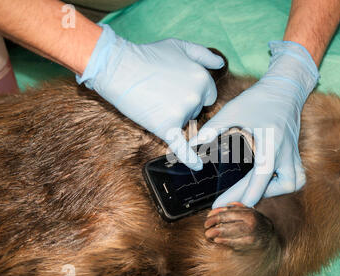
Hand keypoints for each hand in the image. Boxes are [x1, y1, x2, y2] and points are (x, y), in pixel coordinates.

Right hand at [76, 24, 223, 169]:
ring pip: (185, 122)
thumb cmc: (148, 55)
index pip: (207, 96)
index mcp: (202, 79)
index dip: (192, 92)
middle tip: (161, 90)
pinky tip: (197, 166)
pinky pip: (181, 147)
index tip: (176, 87)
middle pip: (196, 110)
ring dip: (173, 115)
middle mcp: (196, 97)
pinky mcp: (166, 127)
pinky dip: (190, 158)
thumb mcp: (179, 46)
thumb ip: (204, 54)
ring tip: (154, 99)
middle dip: (182, 103)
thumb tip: (221, 62)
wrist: (118, 66)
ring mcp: (182, 113)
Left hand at [191, 41, 318, 207]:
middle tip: (228, 205)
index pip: (259, 180)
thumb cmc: (258, 99)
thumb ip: (211, 129)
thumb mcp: (232, 111)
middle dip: (250, 198)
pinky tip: (266, 184)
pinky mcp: (295, 154)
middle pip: (276, 187)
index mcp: (271, 144)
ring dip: (273, 192)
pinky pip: (295, 177)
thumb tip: (191, 146)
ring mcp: (294, 154)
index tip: (220, 205)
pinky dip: (282, 184)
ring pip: (292, 183)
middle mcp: (286, 152)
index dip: (238, 196)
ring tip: (250, 192)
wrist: (285, 88)